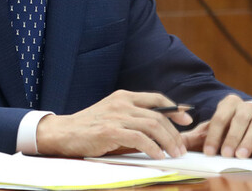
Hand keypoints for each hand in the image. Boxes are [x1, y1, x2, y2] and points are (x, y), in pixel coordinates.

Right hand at [35, 90, 192, 158]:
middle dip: (174, 133)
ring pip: (152, 126)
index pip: (156, 98)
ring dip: (168, 142)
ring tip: (174, 154)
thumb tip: (160, 131)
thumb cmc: (89, 127)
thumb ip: (133, 118)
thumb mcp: (113, 116)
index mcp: (123, 96)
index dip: (175, 109)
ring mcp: (116, 116)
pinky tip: (157, 156)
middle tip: (181, 147)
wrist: (63, 133)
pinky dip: (153, 148)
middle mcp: (121, 103)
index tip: (187, 120)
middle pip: (158, 116)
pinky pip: (140, 139)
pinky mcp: (110, 131)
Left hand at [182, 94, 251, 158]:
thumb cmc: (230, 127)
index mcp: (228, 103)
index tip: (209, 152)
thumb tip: (177, 143)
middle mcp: (246, 106)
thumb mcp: (215, 128)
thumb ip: (197, 135)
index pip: (219, 118)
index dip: (213, 136)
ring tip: (241, 156)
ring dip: (248, 142)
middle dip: (231, 138)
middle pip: (238, 121)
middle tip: (226, 155)